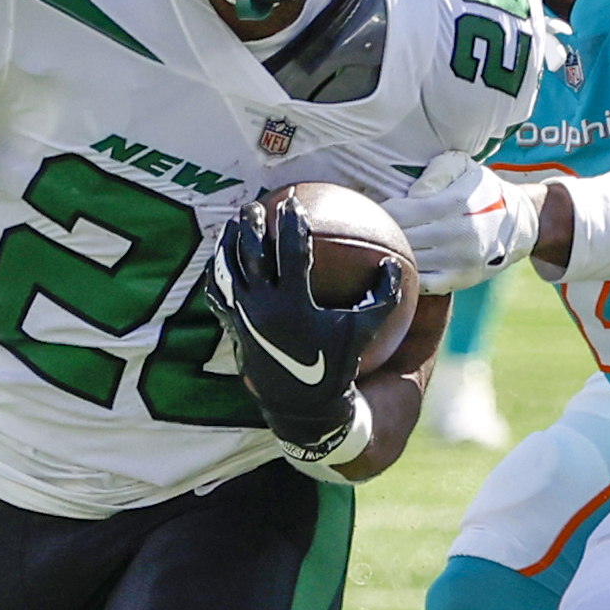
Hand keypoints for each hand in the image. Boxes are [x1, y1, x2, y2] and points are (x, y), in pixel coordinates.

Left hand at [207, 199, 401, 459]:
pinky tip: (220, 260)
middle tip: (255, 206)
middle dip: (251, 225)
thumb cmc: (338, 365)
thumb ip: (383, 296)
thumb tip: (393, 263)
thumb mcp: (365, 331)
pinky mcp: (232, 329)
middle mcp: (264, 307)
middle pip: (251, 254)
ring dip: (228, 244)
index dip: (292, 223)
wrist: (304, 407)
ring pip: (227, 271)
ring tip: (232, 225)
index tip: (293, 202)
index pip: (291, 252)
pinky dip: (217, 274)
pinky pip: (217, 295)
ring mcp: (243, 318)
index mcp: (295, 303)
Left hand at [383, 152, 534, 294]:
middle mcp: (456, 234)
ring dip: (393, 252)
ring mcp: (457, 261)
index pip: (399, 211)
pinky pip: (422, 283)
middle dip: (384, 230)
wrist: (519, 223)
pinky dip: (408, 274)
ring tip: (386, 242)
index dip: (382, 210)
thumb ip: (437, 171)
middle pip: (401, 237)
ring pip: (409, 260)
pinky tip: (403, 262)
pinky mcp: (459, 279)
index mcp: (453, 204)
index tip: (377, 207)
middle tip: (377, 225)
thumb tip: (412, 192)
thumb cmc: (483, 191)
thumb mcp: (465, 167)